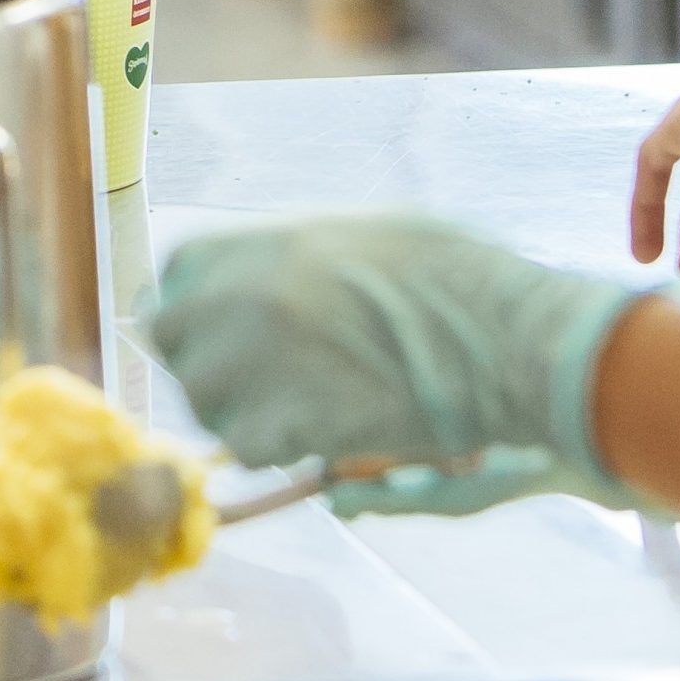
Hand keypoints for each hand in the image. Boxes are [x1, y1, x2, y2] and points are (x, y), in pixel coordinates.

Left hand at [149, 215, 648, 510]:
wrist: (507, 338)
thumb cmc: (460, 278)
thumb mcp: (368, 232)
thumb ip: (302, 253)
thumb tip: (275, 269)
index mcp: (263, 241)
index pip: (178, 271)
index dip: (195, 303)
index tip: (216, 326)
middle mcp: (242, 293)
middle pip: (172, 335)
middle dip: (200, 359)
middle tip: (247, 382)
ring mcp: (255, 359)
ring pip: (204, 397)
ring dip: (238, 410)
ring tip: (295, 410)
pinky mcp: (283, 422)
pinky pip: (247, 444)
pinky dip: (275, 448)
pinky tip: (318, 437)